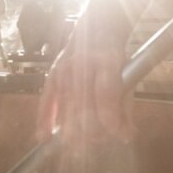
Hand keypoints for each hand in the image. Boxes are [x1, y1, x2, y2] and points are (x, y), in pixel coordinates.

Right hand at [36, 15, 133, 143]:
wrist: (95, 30)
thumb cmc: (114, 56)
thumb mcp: (128, 76)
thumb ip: (125, 107)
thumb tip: (125, 136)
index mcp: (106, 61)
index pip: (106, 96)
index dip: (113, 121)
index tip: (121, 135)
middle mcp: (82, 65)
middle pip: (84, 109)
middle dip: (94, 131)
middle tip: (101, 139)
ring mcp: (63, 70)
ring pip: (67, 110)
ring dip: (75, 133)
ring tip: (84, 143)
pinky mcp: (51, 76)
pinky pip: (46, 102)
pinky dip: (44, 120)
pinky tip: (45, 137)